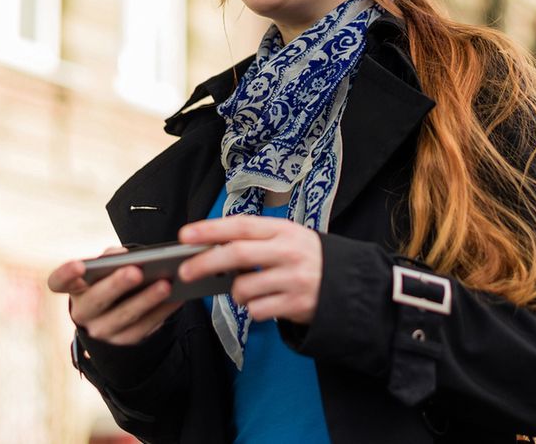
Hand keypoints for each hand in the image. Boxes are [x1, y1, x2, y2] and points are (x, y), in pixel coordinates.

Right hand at [46, 247, 181, 344]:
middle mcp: (83, 313)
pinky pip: (145, 327)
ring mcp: (102, 332)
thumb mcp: (105, 272)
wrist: (114, 321)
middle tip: (136, 271)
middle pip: (97, 300)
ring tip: (166, 284)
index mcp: (75, 289)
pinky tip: (177, 297)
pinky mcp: (124, 344)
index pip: (59, 282)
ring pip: (125, 316)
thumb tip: (121, 253)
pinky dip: (162, 311)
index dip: (65, 274)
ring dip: (147, 299)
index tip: (79, 265)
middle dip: (117, 285)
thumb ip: (110, 258)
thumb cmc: (110, 284)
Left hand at [178, 217, 322, 324]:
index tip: (185, 235)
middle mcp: (289, 251)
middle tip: (184, 271)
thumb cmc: (308, 258)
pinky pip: (257, 310)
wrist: (351, 284)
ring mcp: (293, 278)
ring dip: (235, 293)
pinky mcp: (296, 304)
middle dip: (205, 262)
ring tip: (246, 291)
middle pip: (237, 254)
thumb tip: (212, 249)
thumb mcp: (288, 238)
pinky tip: (266, 303)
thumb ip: (257, 240)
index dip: (210, 229)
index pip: (241, 226)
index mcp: (283, 230)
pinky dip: (253, 309)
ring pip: (244, 288)